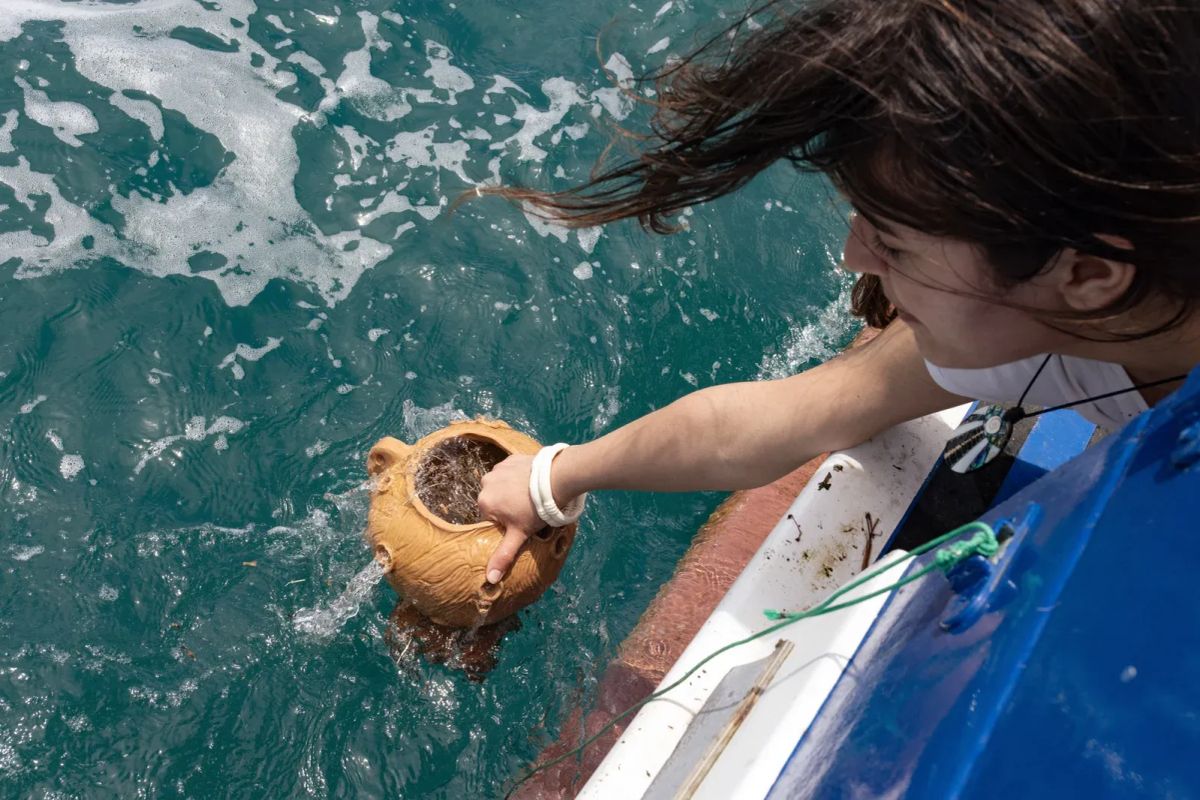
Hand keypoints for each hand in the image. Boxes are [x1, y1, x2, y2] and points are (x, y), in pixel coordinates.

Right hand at [477, 454, 544, 583]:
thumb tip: (490, 579)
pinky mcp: (510, 458)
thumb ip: (503, 556)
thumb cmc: (536, 509)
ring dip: (512, 490)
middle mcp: (485, 483)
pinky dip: (519, 477)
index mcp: (484, 502)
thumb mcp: (519, 535)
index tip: (520, 520)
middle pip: (496, 500)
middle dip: (508, 506)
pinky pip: (511, 471)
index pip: (491, 518)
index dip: (506, 522)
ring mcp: (497, 468)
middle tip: (527, 508)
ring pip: (503, 485)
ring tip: (531, 495)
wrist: (556, 478)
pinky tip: (532, 482)